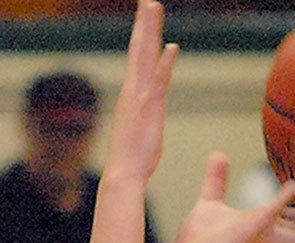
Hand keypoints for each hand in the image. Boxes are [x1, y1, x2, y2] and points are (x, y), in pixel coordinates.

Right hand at [102, 0, 177, 184]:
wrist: (122, 174)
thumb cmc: (131, 158)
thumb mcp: (138, 129)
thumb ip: (142, 114)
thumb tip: (145, 110)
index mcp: (130, 94)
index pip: (136, 58)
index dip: (141, 35)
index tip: (144, 14)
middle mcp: (132, 91)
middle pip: (139, 49)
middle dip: (143, 23)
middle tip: (147, 1)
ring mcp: (140, 98)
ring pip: (145, 57)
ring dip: (150, 31)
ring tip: (152, 7)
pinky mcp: (150, 109)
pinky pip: (159, 81)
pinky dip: (164, 63)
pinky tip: (171, 46)